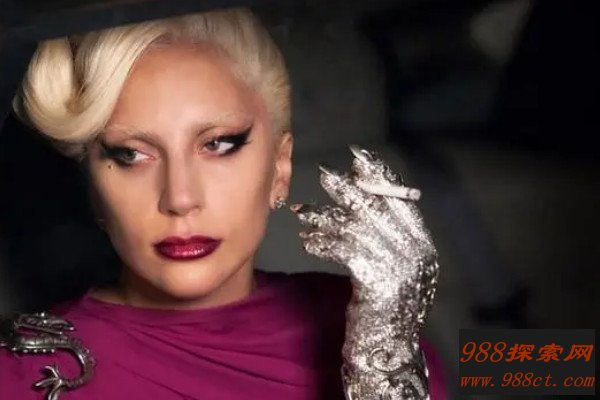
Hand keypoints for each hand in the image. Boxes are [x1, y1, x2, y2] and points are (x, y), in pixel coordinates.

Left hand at [291, 145, 439, 398]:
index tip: (358, 157)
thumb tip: (359, 200)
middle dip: (349, 189)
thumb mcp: (391, 270)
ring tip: (303, 213)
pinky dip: (325, 242)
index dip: (380, 176)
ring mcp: (401, 269)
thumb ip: (384, 238)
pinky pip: (348, 251)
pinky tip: (309, 239)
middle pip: (380, 209)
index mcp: (424, 246)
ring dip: (327, 218)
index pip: (402, 199)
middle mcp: (418, 254)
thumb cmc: (384, 311)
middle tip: (325, 174)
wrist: (389, 354)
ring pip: (358, 229)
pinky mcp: (380, 284)